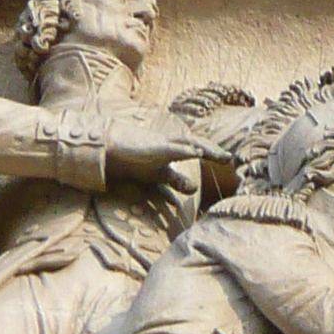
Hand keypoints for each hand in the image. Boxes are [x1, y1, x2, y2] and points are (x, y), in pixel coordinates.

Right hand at [100, 110, 231, 183]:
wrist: (104, 147)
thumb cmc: (130, 160)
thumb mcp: (155, 175)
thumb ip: (175, 181)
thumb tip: (194, 189)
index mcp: (169, 151)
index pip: (194, 151)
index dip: (211, 153)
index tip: (228, 159)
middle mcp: (168, 146)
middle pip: (195, 144)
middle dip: (213, 151)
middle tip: (229, 158)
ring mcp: (160, 145)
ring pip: (188, 143)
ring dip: (206, 148)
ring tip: (223, 155)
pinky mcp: (152, 148)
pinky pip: (172, 148)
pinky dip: (186, 149)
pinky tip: (197, 152)